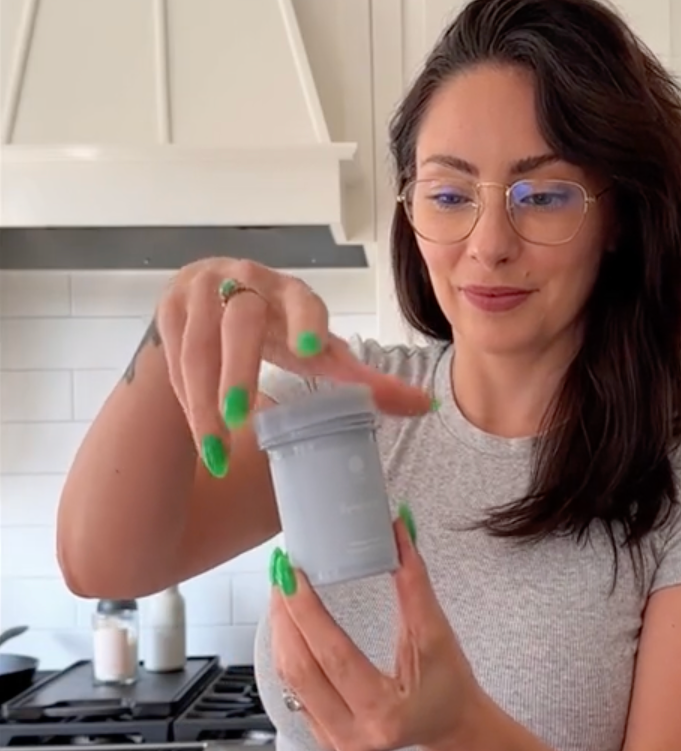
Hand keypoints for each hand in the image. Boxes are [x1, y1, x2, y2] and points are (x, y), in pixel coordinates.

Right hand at [156, 258, 432, 475]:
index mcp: (291, 292)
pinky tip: (201, 438)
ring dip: (204, 402)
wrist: (209, 311)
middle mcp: (244, 282)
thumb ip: (363, 382)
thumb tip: (425, 405)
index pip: (302, 301)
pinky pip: (173, 359)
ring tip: (217, 452)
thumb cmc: (275, 335)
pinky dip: (186, 401)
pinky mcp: (169, 310)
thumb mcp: (317, 356)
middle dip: (240, 373)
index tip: (314, 351)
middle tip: (243, 418)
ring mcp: (200, 292)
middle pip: (240, 324)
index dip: (308, 323)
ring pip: (198, 347)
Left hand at [269, 512, 482, 750]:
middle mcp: (354, 736)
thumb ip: (413, 583)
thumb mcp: (436, 634)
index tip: (292, 573)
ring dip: (283, 632)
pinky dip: (289, 653)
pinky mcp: (324, 739)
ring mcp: (335, 743)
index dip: (307, 611)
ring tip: (282, 592)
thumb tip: (397, 530)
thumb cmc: (449, 682)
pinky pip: (294, 691)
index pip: (333, 655)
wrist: (450, 725)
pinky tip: (290, 624)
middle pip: (301, 668)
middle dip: (286, 616)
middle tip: (281, 574)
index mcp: (385, 713)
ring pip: (290, 680)